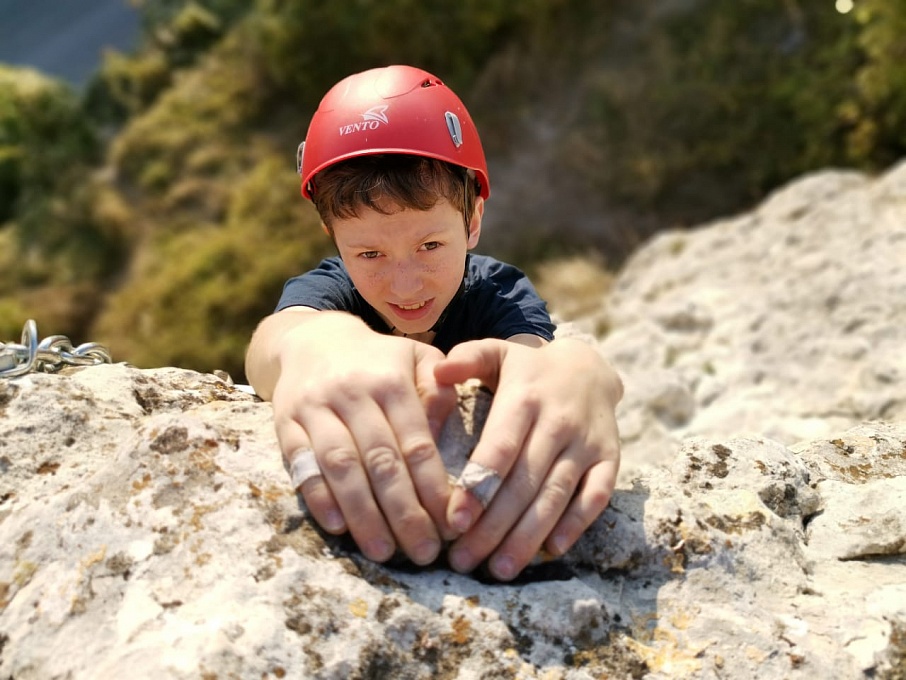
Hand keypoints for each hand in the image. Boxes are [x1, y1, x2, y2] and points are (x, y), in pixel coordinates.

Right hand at [271, 317, 457, 564]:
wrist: (313, 339)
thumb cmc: (378, 360)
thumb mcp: (417, 358)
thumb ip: (439, 391)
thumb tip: (446, 431)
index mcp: (390, 380)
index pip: (416, 442)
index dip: (434, 487)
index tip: (451, 524)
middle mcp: (352, 393)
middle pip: (381, 460)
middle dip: (404, 512)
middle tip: (424, 552)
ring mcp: (315, 409)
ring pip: (341, 467)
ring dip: (363, 514)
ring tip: (384, 552)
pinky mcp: (285, 424)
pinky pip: (302, 465)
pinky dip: (319, 498)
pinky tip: (339, 528)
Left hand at [433, 337, 622, 579]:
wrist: (589, 366)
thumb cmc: (527, 368)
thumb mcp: (498, 352)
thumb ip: (467, 359)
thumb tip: (437, 372)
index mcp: (525, 397)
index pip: (501, 447)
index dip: (479, 486)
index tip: (454, 522)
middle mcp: (558, 422)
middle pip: (525, 482)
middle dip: (493, 526)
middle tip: (463, 560)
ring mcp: (586, 443)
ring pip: (556, 496)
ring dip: (528, 537)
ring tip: (500, 569)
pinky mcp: (609, 459)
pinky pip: (595, 497)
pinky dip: (575, 526)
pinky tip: (550, 551)